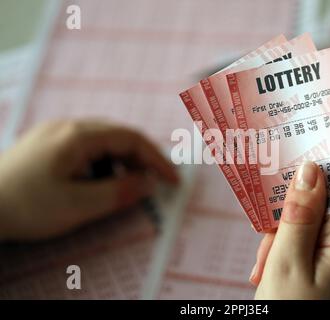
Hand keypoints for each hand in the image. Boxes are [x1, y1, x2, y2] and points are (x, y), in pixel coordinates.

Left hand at [0, 120, 177, 240]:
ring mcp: (55, 134)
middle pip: (118, 136)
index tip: (172, 180)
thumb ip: (119, 193)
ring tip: (122, 187)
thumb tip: (149, 183)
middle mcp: (68, 127)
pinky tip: (95, 182)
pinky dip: (101, 165)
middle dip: (140, 160)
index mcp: (78, 136)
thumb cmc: (26, 206)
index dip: (156, 158)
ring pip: (102, 142)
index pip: (131, 138)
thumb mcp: (77, 205)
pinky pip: (85, 149)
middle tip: (153, 184)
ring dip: (120, 163)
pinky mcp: (46, 145)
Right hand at [250, 161, 329, 298]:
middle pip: (319, 215)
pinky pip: (318, 253)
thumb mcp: (287, 262)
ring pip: (314, 234)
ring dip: (285, 246)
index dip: (302, 187)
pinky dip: (294, 259)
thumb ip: (300, 213)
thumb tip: (311, 170)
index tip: (275, 184)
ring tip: (265, 273)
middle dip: (286, 228)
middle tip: (264, 253)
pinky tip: (276, 276)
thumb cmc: (291, 314)